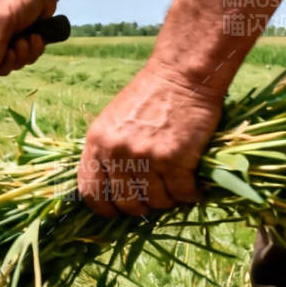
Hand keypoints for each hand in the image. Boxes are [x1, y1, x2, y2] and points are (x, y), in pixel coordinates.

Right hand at [0, 0, 56, 79]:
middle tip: (18, 47)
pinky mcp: (16, 44)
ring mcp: (1, 42)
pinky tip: (36, 37)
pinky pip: (23, 60)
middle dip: (9, 60)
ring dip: (23, 55)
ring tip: (29, 37)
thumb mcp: (3, 20)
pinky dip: (32, 51)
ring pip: (9, 65)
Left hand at [76, 62, 221, 216]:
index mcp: (96, 142)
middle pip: (125, 203)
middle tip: (157, 197)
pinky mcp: (173, 159)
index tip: (119, 210)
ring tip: (178, 187)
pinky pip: (182, 194)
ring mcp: (144, 156)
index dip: (105, 208)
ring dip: (169, 200)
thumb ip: (108, 152)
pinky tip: (195, 186)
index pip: (90, 192)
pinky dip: (191, 194)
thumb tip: (111, 192)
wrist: (181, 75)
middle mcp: (116, 152)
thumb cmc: (149, 96)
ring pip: (156, 202)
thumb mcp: (113, 121)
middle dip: (143, 207)